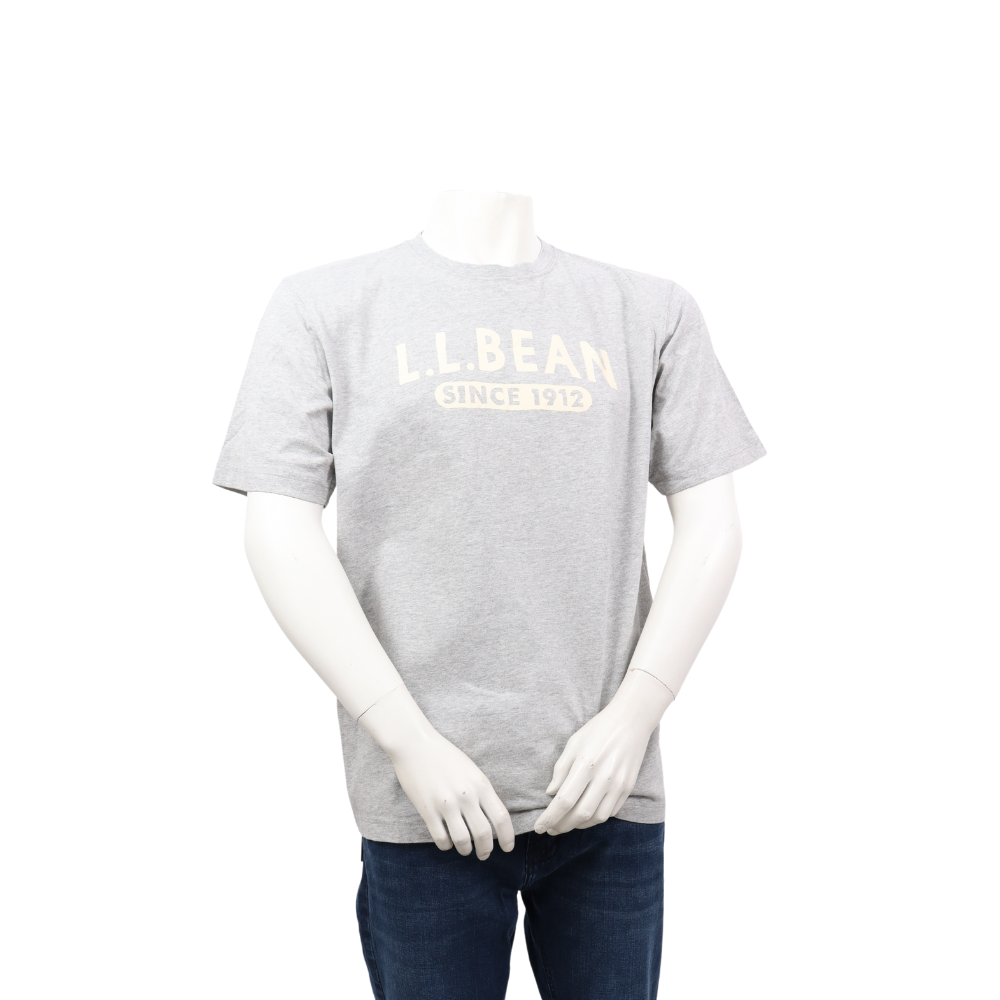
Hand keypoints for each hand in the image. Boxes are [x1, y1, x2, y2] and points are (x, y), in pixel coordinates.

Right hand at [389, 725, 515, 859]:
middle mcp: (465, 795)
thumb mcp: (471, 770)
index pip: (501, 818)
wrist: (415, 745)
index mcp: (480, 784)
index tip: (507, 848)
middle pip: (484, 834)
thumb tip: (493, 819)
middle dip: (486, 849)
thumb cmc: (445, 756)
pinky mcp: (427, 810)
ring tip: (466, 849)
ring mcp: (446, 804)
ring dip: (466, 850)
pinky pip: (441, 839)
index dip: (507, 837)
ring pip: (463, 841)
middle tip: (484, 854)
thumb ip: (482, 792)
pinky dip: (446, 845)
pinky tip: (447, 842)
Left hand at [534, 669, 671, 835]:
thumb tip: (551, 794)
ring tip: (566, 824)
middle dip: (562, 826)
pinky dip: (596, 818)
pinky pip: (611, 812)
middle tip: (550, 829)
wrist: (631, 721)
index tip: (539, 827)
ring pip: (597, 818)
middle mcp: (604, 777)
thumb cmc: (598, 729)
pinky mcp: (629, 788)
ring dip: (579, 825)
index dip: (550, 817)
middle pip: (580, 814)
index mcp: (586, 764)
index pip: (564, 800)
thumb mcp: (573, 743)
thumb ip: (560, 770)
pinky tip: (585, 816)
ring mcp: (619, 784)